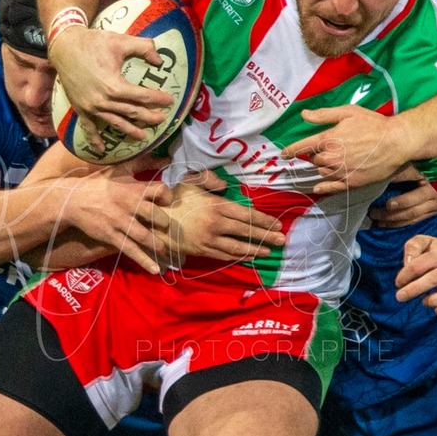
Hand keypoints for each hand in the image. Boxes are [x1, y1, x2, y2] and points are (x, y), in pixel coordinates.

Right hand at [50, 25, 175, 144]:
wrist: (65, 47)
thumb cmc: (93, 42)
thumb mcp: (121, 41)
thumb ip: (144, 47)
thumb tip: (160, 60)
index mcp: (114, 86)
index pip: (141, 96)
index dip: (157, 99)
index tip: (169, 100)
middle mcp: (103, 101)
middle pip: (131, 112)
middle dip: (149, 117)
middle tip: (162, 120)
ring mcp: (91, 107)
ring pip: (115, 122)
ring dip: (130, 131)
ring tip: (143, 137)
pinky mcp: (80, 108)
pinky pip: (88, 128)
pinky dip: (94, 140)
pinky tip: (101, 150)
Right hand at [61, 174, 175, 274]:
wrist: (73, 200)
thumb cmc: (100, 184)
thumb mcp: (119, 170)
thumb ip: (142, 164)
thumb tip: (166, 158)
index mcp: (132, 188)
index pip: (159, 190)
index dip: (167, 196)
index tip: (168, 201)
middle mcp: (128, 205)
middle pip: (156, 214)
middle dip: (165, 222)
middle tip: (169, 227)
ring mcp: (120, 222)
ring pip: (145, 236)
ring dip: (158, 244)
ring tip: (165, 249)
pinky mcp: (111, 236)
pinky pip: (131, 250)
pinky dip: (144, 261)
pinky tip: (156, 269)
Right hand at [164, 179, 285, 264]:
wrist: (154, 221)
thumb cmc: (173, 199)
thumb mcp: (190, 181)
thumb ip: (209, 179)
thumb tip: (225, 186)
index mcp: (216, 206)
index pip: (246, 214)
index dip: (263, 220)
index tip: (277, 224)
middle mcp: (217, 224)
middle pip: (246, 231)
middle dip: (265, 235)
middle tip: (282, 239)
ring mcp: (210, 239)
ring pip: (238, 246)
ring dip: (255, 249)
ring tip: (269, 251)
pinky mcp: (203, 251)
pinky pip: (225, 255)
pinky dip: (239, 256)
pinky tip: (249, 256)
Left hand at [284, 104, 415, 196]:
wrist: (396, 142)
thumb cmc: (373, 124)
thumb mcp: (348, 112)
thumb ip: (324, 115)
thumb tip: (304, 115)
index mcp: (328, 139)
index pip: (303, 146)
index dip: (291, 150)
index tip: (284, 154)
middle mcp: (332, 157)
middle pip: (314, 160)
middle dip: (316, 155)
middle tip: (327, 148)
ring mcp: (341, 171)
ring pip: (322, 172)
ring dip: (322, 167)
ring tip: (334, 160)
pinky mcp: (352, 182)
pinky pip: (332, 188)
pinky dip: (323, 188)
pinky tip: (318, 188)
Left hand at [366, 172, 436, 230]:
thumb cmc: (436, 167)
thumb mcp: (422, 164)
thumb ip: (405, 168)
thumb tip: (383, 170)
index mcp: (431, 178)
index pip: (410, 181)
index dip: (397, 189)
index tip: (381, 194)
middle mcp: (434, 194)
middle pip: (411, 207)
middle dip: (390, 212)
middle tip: (373, 212)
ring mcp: (435, 205)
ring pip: (412, 216)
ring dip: (392, 220)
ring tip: (376, 219)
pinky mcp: (433, 212)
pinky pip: (414, 220)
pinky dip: (399, 223)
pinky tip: (385, 224)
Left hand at [394, 235, 436, 319]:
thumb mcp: (426, 242)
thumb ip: (413, 247)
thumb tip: (407, 262)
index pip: (419, 265)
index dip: (405, 275)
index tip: (398, 282)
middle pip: (432, 279)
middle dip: (413, 290)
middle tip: (400, 297)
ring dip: (432, 301)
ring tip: (424, 302)